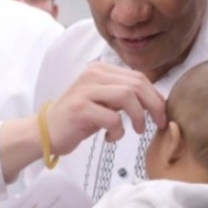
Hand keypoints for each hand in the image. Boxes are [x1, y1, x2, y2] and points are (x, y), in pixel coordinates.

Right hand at [45, 63, 165, 153]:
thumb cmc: (78, 119)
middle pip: (136, 84)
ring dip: (139, 116)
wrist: (45, 131)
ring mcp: (85, 90)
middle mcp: (93, 75)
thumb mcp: (103, 102)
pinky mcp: (80, 109)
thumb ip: (123, 96)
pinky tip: (111, 138)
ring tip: (137, 131)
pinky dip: (118, 131)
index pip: (138, 77)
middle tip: (159, 123)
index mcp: (100, 70)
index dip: (156, 95)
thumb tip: (155, 100)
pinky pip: (112, 118)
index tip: (162, 113)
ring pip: (127, 96)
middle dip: (154, 105)